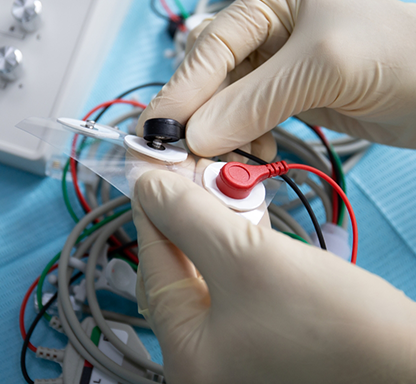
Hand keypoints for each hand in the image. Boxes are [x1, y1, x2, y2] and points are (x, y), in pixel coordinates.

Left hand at [133, 170, 415, 383]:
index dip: (151, 211)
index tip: (150, 172)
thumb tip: (147, 185)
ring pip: (207, 271)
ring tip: (223, 191)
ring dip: (214, 227)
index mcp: (188, 355)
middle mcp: (205, 359)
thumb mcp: (247, 259)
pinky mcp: (263, 335)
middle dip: (187, 217)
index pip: (154, 266)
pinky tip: (247, 219)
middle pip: (179, 269)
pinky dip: (236, 246)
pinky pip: (233, 281)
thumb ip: (189, 217)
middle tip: (193, 176)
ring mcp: (236, 350)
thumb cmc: (333, 323)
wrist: (410, 364)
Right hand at [137, 0, 415, 157]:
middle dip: (196, 114)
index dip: (183, 88)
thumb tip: (191, 137)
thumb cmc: (394, 54)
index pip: (213, 44)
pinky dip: (241, 141)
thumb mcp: (318, 67)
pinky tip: (249, 155)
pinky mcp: (285, 97)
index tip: (158, 128)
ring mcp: (275, 65)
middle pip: (213, 74)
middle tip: (174, 152)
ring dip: (218, 133)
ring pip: (226, 102)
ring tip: (216, 161)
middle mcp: (268, 29)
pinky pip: (247, 120)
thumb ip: (251, 101)